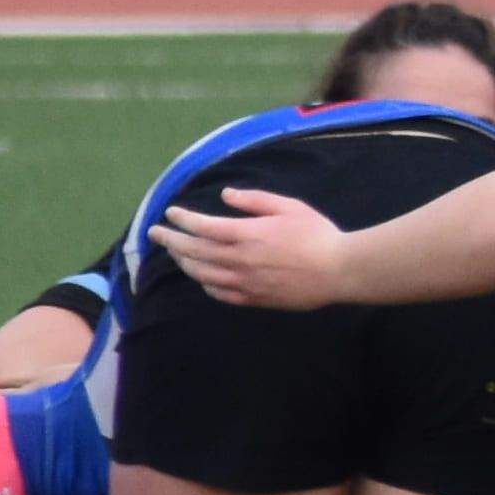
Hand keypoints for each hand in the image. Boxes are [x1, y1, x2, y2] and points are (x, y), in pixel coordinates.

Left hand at [151, 187, 357, 308]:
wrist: (339, 271)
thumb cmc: (317, 234)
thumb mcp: (289, 207)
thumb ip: (255, 200)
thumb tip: (226, 195)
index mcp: (246, 234)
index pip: (202, 226)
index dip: (182, 219)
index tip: (171, 212)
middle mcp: (238, 260)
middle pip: (193, 251)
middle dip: (170, 240)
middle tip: (156, 233)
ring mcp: (244, 282)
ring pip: (201, 273)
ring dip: (183, 262)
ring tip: (174, 253)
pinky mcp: (253, 299)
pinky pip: (218, 293)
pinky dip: (204, 283)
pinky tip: (201, 277)